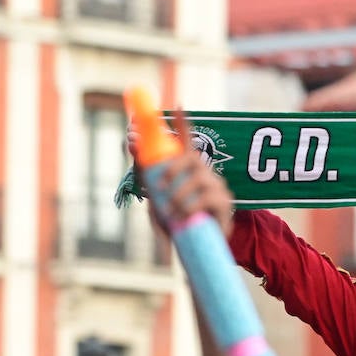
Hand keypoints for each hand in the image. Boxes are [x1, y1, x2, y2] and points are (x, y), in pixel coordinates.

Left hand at [140, 109, 234, 238]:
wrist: (198, 248)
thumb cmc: (177, 221)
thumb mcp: (156, 198)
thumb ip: (145, 171)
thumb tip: (131, 141)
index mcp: (189, 171)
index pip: (187, 141)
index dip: (183, 124)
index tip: (178, 106)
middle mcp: (205, 174)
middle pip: (192, 158)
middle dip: (172, 169)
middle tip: (158, 187)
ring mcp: (217, 187)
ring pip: (197, 179)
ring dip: (179, 195)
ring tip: (171, 212)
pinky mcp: (224, 203)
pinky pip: (206, 198)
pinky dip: (189, 208)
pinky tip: (184, 218)